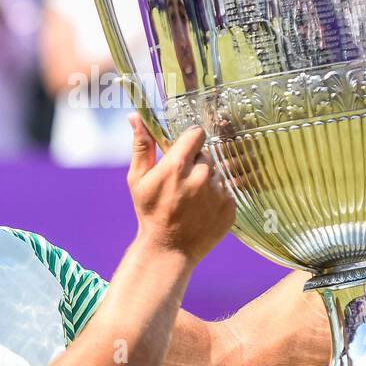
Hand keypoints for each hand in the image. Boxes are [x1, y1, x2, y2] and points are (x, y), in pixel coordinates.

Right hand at [127, 114, 235, 261]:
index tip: (184, 151)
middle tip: (182, 182)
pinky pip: (227, 190)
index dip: (190, 141)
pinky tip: (202, 209)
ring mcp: (218, 194)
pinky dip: (217, 197)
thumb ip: (141, 145)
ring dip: (207, 180)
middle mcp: (201, 177)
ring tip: (192, 198)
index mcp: (177, 166)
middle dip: (196, 163)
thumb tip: (135, 116)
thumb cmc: (149, 212)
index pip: (196, 134)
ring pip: (217, 172)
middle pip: (206, 154)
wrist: (168, 250)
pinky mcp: (230, 208)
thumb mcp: (138, 179)